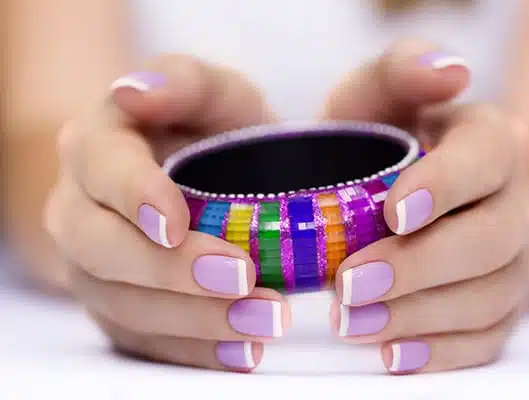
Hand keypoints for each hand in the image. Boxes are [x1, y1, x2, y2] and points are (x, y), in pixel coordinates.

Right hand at [45, 54, 289, 371]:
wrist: (207, 176)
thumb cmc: (212, 130)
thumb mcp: (215, 94)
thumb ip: (184, 83)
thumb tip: (135, 91)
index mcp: (97, 146)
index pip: (102, 169)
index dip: (134, 197)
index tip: (177, 224)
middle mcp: (81, 209)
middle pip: (102, 249)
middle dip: (170, 271)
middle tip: (242, 277)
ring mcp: (96, 265)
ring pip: (123, 305)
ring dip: (193, 321)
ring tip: (263, 322)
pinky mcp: (122, 306)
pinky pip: (145, 340)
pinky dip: (193, 350)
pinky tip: (242, 350)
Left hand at [322, 40, 528, 373]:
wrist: (388, 188)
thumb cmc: (377, 137)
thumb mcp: (376, 92)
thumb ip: (404, 69)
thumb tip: (451, 71)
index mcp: (493, 141)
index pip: (486, 160)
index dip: (444, 187)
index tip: (392, 212)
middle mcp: (516, 201)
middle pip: (489, 242)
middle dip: (417, 267)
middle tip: (348, 284)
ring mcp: (512, 260)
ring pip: (485, 299)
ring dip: (416, 316)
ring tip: (350, 323)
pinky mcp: (498, 306)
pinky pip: (483, 339)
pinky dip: (437, 351)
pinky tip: (389, 353)